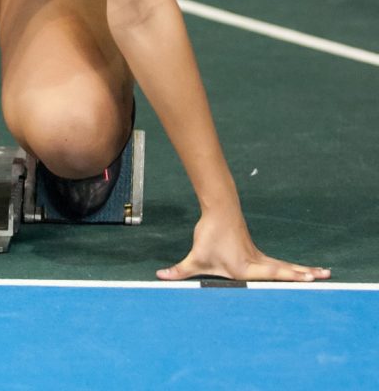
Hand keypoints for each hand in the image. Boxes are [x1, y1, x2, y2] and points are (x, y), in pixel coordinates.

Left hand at [156, 211, 330, 282]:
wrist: (219, 209)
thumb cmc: (209, 234)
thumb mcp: (194, 257)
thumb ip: (179, 271)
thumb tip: (160, 278)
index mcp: (244, 268)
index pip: (270, 275)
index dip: (288, 277)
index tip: (307, 278)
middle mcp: (256, 263)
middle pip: (284, 271)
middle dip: (303, 275)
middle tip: (325, 276)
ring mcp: (260, 257)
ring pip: (284, 266)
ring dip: (302, 271)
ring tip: (325, 274)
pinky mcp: (259, 254)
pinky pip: (279, 264)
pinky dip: (293, 268)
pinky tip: (304, 271)